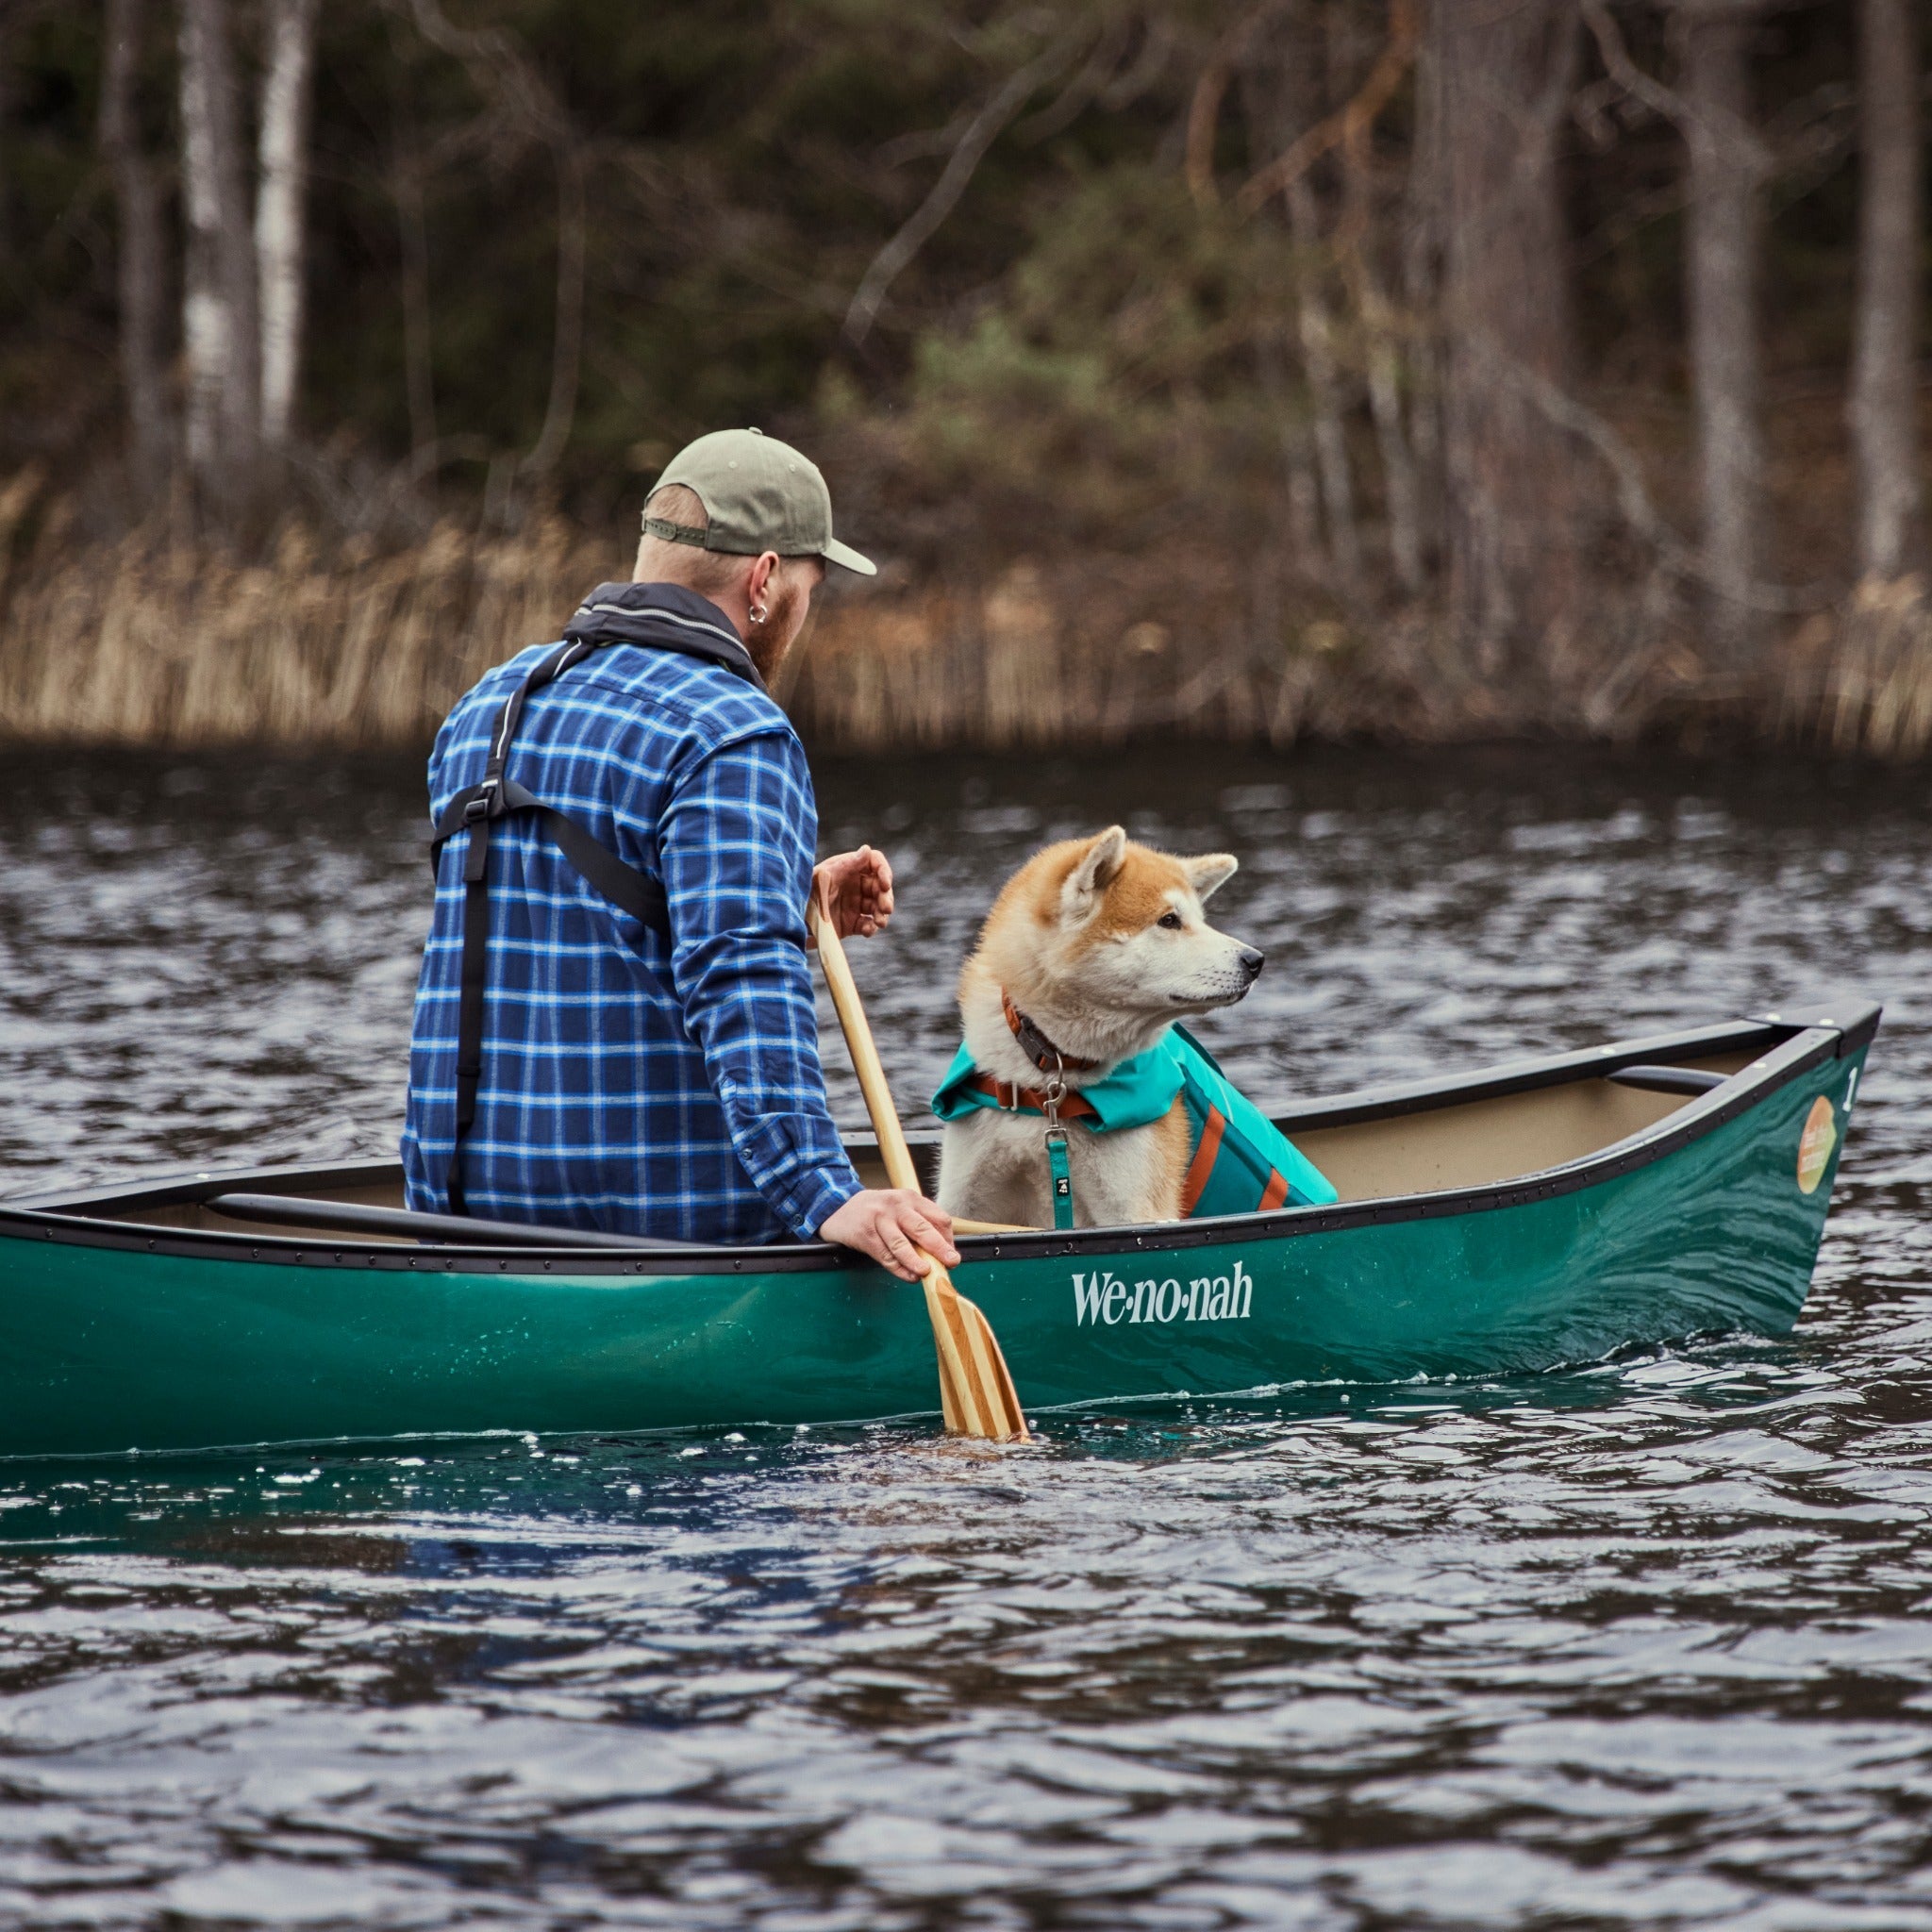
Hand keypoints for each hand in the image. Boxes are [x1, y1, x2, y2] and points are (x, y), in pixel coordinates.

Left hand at [811, 845, 893, 942]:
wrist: (789, 921)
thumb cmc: (802, 893)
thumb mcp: (822, 877)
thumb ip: (845, 865)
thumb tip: (867, 850)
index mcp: (847, 869)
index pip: (873, 863)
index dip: (884, 871)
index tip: (885, 884)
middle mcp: (853, 885)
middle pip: (880, 887)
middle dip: (886, 897)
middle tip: (886, 909)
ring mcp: (853, 905)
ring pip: (877, 907)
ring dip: (882, 914)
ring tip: (879, 922)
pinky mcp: (851, 924)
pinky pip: (867, 924)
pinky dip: (871, 928)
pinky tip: (868, 931)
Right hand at [819, 1188, 958, 1281]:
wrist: (837, 1208)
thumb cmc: (876, 1212)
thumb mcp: (899, 1209)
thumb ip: (919, 1225)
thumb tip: (942, 1252)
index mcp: (911, 1198)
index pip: (938, 1217)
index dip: (948, 1238)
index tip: (951, 1254)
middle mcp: (897, 1206)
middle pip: (923, 1228)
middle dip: (939, 1248)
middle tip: (951, 1262)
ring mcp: (879, 1219)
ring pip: (902, 1244)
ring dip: (916, 1261)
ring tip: (927, 1273)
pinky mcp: (865, 1234)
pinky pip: (885, 1256)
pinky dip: (899, 1269)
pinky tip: (909, 1276)